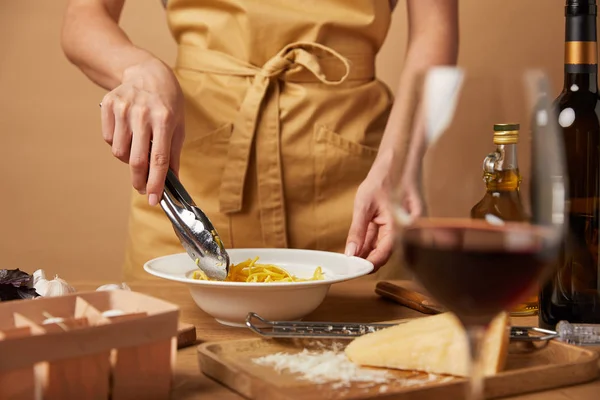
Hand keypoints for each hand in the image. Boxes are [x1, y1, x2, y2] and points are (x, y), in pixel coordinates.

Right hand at [100, 57, 184, 205]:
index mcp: (164, 118)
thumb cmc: (168, 102)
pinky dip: (118, 143)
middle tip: (142, 188)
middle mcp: (142, 113)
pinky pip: (109, 139)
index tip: (154, 199)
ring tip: (139, 148)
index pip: (159, 158)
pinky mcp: (108, 104)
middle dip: (139, 180)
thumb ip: (173, 154)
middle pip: (136, 159)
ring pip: (119, 152)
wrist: (147, 72)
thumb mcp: (179, 126)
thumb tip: (173, 182)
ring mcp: (123, 108)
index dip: (156, 182)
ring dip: (129, 159)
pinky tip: (128, 133)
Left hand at [345, 174, 395, 270]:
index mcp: (400, 225)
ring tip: (351, 254)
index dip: (369, 263)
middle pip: (385, 251)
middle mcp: (404, 229)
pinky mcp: (397, 222)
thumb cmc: (382, 178)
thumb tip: (350, 252)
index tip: (355, 269)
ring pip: (384, 244)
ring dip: (369, 250)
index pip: (385, 253)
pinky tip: (359, 244)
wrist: (395, 160)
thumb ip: (358, 231)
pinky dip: (373, 240)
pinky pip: (385, 235)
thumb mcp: (363, 205)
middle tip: (349, 263)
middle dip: (367, 258)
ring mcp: (402, 226)